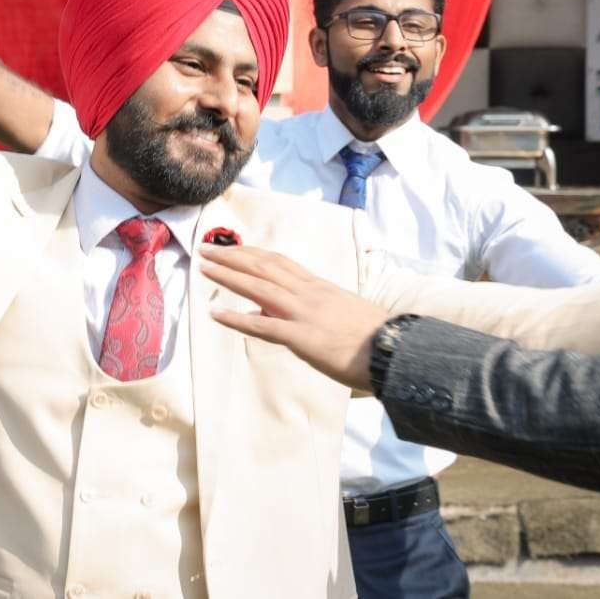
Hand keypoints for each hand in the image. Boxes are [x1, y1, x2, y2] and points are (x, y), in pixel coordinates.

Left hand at [198, 244, 390, 389]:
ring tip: (203, 268)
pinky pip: (262, 326)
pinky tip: (215, 316)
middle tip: (206, 250)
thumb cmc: (374, 337)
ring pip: (258, 287)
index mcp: (319, 286)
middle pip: (263, 267)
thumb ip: (316, 307)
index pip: (279, 262)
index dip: (252, 254)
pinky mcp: (302, 337)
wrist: (395, 351)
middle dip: (232, 256)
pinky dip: (236, 320)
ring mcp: (304, 313)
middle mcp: (309, 293)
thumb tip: (289, 311)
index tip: (232, 248)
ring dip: (228, 276)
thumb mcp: (343, 311)